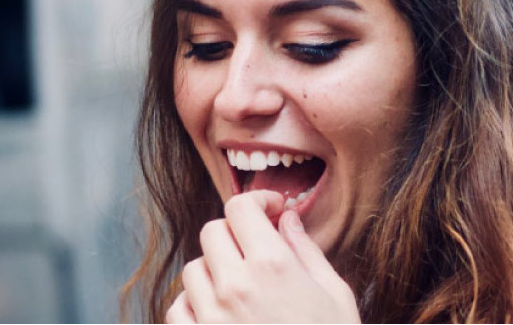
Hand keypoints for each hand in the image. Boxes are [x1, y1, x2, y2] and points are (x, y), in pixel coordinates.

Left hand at [165, 190, 360, 322]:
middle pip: (213, 232)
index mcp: (274, 265)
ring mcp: (212, 317)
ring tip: (239, 282)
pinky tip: (218, 311)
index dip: (256, 200)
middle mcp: (236, 285)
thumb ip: (307, 250)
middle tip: (256, 246)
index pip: (241, 208)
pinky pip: (178, 309)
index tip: (270, 209)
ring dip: (213, 268)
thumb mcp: (335, 294)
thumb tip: (288, 219)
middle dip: (235, 232)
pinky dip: (193, 304)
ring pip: (193, 268)